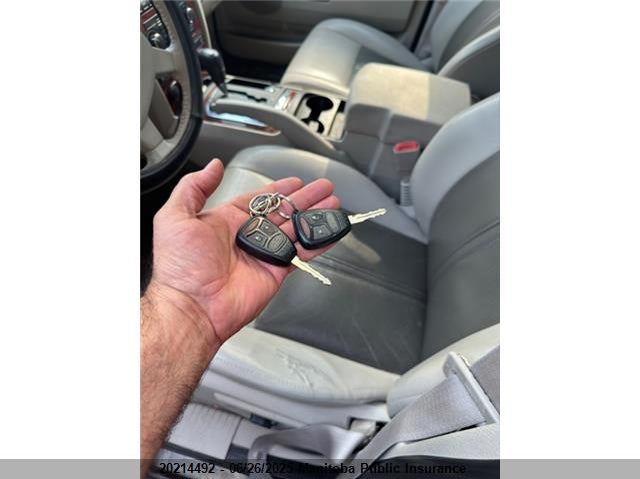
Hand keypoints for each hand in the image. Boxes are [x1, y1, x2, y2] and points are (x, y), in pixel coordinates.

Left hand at [146, 158, 338, 347]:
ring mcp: (263, 254)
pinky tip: (331, 231)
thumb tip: (213, 167)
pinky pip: (301, 254)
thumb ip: (194, 187)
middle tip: (324, 189)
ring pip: (295, 230)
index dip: (278, 190)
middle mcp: (246, 237)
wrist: (192, 307)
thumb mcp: (175, 217)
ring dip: (315, 216)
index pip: (258, 200)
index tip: (296, 181)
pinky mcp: (276, 272)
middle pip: (283, 212)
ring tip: (333, 204)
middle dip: (305, 199)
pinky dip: (318, 243)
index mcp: (225, 221)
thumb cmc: (179, 267)